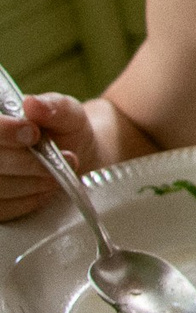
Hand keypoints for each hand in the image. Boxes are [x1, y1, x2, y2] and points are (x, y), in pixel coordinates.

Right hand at [0, 93, 104, 222]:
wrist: (72, 159)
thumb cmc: (66, 130)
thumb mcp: (68, 113)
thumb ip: (53, 107)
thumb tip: (32, 104)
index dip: (4, 132)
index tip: (33, 134)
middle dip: (27, 163)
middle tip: (64, 159)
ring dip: (32, 183)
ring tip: (57, 174)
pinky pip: (2, 208)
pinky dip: (28, 200)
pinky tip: (45, 189)